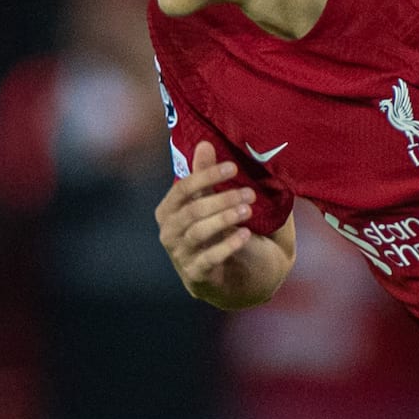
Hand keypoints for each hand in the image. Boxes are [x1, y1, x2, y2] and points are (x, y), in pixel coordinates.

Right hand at [155, 141, 255, 297]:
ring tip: (248, 210)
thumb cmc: (221, 230)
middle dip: (222, 199)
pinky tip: (245, 236)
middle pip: (192, 211)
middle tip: (249, 193)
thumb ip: (205, 175)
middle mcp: (169, 232)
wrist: (234, 275)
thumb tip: (204, 143)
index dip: (206, 176)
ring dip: (225, 219)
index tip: (233, 167)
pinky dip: (227, 246)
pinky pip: (209, 259)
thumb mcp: (213, 201)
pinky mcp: (195, 275)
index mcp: (169, 210)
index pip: (183, 189)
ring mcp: (180, 255)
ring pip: (198, 232)